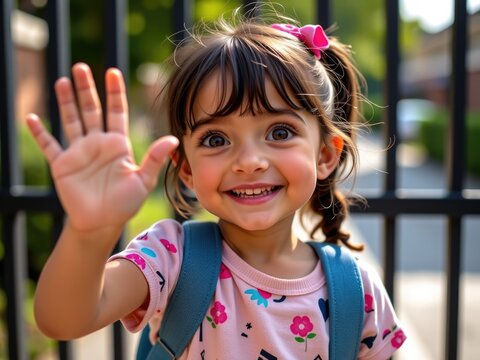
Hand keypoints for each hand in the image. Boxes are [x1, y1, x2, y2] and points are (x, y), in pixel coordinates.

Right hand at [27, 63, 177, 231]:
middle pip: (92, 109)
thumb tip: (172, 139)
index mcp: (118, 144)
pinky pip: (49, 145)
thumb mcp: (143, 180)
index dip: (115, 92)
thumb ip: (154, 158)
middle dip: (87, 89)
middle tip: (81, 67)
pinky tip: (32, 118)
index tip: (113, 72)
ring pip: (71, 120)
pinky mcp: (62, 164)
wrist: (102, 223)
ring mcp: (79, 152)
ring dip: (67, 102)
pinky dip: (40, 133)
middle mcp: (98, 143)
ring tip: (63, 81)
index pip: (116, 111)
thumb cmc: (125, 203)